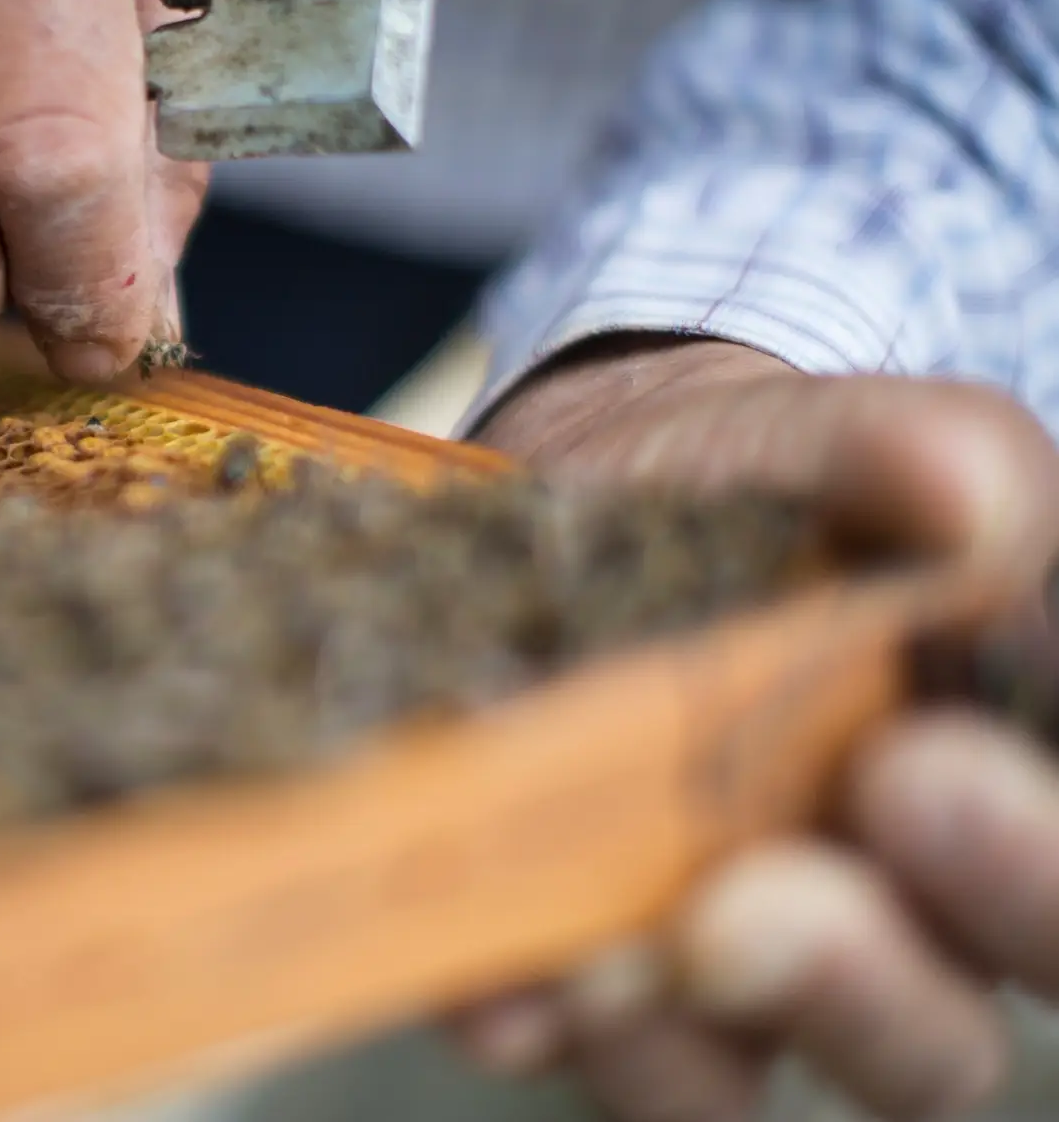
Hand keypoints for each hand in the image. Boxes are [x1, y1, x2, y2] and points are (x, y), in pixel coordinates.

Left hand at [458, 336, 1058, 1120]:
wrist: (597, 493)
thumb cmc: (777, 486)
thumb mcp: (848, 445)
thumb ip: (927, 458)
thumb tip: (973, 496)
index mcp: (1006, 797)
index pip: (1053, 886)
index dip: (1020, 861)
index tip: (924, 755)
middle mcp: (895, 926)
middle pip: (936, 1036)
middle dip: (867, 975)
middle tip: (774, 888)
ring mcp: (733, 967)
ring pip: (732, 1080)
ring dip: (695, 1028)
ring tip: (627, 955)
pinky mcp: (583, 979)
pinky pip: (575, 1051)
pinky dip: (535, 1021)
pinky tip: (500, 986)